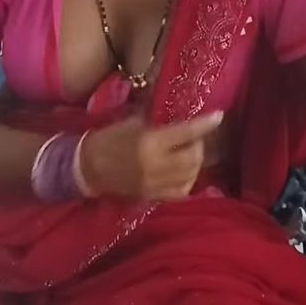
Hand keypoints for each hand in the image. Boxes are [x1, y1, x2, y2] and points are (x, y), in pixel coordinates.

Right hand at [79, 111, 223, 199]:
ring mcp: (155, 183)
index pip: (186, 132)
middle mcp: (156, 164)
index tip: (218, 116)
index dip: (205, 124)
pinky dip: (188, 180)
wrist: (87, 168)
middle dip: (199, 145)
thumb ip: (157, 117)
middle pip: (193, 156)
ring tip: (189, 153)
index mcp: (149, 142)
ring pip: (190, 175)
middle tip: (193, 138)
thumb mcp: (132, 121)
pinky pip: (181, 192)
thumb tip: (180, 108)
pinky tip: (184, 172)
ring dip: (195, 162)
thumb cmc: (109, 139)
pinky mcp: (153, 196)